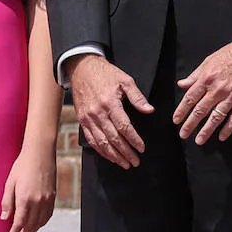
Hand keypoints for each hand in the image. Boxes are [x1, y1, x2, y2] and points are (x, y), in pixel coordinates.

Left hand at [1, 141, 56, 231]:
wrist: (40, 153)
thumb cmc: (22, 165)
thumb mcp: (10, 182)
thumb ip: (7, 201)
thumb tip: (5, 218)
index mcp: (24, 198)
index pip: (18, 224)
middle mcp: (37, 202)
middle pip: (30, 227)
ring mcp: (47, 200)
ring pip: (40, 223)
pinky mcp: (52, 196)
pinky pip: (47, 215)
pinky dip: (41, 223)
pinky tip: (36, 225)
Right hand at [68, 54, 154, 168]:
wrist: (82, 68)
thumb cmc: (105, 73)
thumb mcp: (125, 80)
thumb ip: (137, 97)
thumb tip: (149, 110)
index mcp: (110, 103)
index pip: (124, 127)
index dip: (134, 140)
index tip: (142, 148)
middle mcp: (98, 112)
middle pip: (113, 138)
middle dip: (125, 152)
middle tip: (135, 162)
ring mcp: (88, 118)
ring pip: (101, 142)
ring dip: (113, 155)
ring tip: (124, 163)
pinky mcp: (82, 120)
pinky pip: (91, 139)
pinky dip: (100, 150)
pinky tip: (109, 156)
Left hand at [174, 40, 231, 143]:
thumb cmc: (231, 54)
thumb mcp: (209, 61)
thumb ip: (195, 75)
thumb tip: (182, 84)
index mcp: (207, 78)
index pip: (190, 98)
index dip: (181, 110)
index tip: (176, 120)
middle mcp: (217, 89)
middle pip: (200, 110)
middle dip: (190, 124)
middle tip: (183, 134)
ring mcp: (231, 96)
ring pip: (216, 117)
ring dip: (206, 130)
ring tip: (199, 140)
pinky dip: (228, 129)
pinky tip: (222, 136)